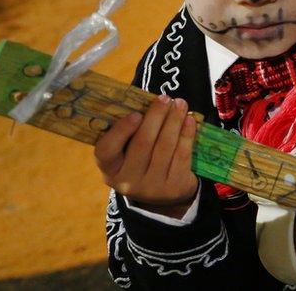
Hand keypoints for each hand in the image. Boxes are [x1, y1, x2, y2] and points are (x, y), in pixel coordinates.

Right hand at [94, 94, 198, 217]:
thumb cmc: (143, 163)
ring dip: (174, 121)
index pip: (106, 151)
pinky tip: (189, 120)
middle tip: (165, 98)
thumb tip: (147, 103)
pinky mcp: (174, 186)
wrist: (165, 196)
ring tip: (180, 104)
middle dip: (156, 117)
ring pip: (165, 146)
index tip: (136, 113)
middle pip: (142, 144)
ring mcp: (152, 186)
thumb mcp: (128, 154)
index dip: (121, 131)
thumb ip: (130, 133)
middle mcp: (128, 181)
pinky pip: (182, 155)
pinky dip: (187, 134)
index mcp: (110, 169)